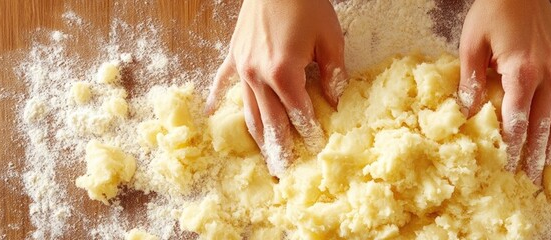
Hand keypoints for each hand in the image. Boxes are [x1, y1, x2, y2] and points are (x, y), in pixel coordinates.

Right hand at [205, 0, 346, 176]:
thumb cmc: (306, 4)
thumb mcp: (330, 38)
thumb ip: (333, 74)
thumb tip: (335, 102)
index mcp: (285, 74)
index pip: (299, 115)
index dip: (310, 135)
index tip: (316, 153)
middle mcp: (258, 76)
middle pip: (271, 122)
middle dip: (280, 149)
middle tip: (284, 173)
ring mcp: (241, 68)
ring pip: (249, 111)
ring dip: (257, 137)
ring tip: (264, 158)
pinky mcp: (233, 56)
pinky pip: (224, 84)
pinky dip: (221, 103)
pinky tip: (214, 118)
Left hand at [457, 0, 550, 184]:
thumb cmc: (491, 10)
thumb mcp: (471, 44)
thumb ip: (470, 81)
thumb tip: (466, 113)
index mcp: (521, 72)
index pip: (517, 120)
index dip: (513, 147)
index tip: (508, 167)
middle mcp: (546, 73)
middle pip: (541, 123)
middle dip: (535, 154)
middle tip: (531, 179)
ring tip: (549, 163)